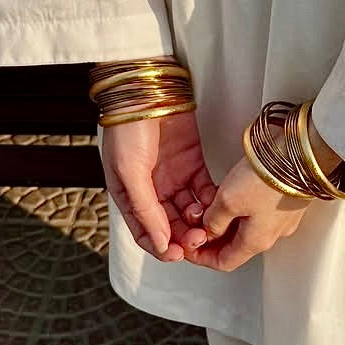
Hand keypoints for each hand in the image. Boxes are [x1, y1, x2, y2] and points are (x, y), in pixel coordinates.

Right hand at [100, 109, 217, 261]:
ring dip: (199, 221)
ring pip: (189, 211)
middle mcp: (151, 191)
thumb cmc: (127, 129)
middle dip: (185, 236)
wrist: (146, 90)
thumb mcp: (129, 172)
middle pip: (171, 225)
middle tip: (199, 239)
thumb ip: (145, 209)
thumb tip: (161, 244)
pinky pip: (204, 190)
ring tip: (207, 222)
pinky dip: (211, 200)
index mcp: (129, 196)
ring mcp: (173, 178)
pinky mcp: (192, 164)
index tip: (178, 254)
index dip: (162, 248)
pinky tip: (216, 205)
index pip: (146, 233)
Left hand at [191, 112, 343, 272]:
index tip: (188, 244)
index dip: (202, 256)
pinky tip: (233, 191)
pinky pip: (259, 211)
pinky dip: (242, 207)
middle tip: (196, 223)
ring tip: (211, 204)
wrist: (302, 154)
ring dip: (226, 220)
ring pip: (246, 227)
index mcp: (256, 242)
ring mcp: (281, 217)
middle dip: (213, 237)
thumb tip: (208, 230)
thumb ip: (214, 220)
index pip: (224, 262)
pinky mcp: (286, 199)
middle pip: (235, 246)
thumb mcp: (228, 201)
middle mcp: (272, 233)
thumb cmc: (270, 177)